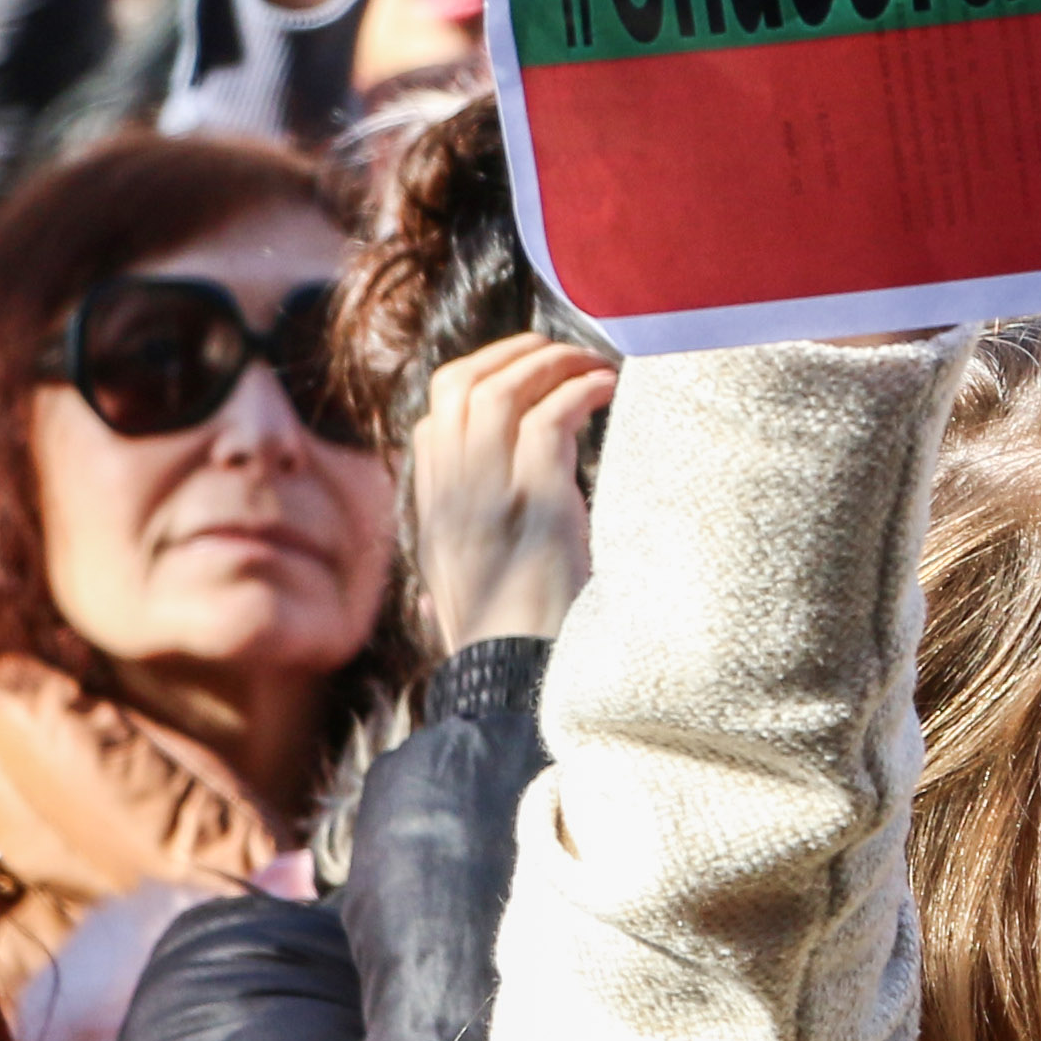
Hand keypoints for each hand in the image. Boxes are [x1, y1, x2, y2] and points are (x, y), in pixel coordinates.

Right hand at [404, 335, 610, 650]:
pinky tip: (607, 389)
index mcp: (433, 514)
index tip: (523, 375)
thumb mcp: (463, 596)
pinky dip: (579, 390)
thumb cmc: (510, 647)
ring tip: (590, 366)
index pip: (432, 419)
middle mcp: (451, 496)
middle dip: (512, 355)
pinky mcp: (536, 503)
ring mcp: (489, 496)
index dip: (477, 381)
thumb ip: (462, 561)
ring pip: (501, 390)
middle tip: (559, 353)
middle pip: (459, 387)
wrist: (519, 687)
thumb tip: (442, 587)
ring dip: (550, 365)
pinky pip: (549, 418)